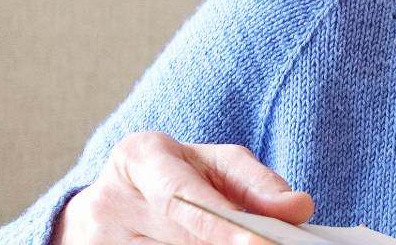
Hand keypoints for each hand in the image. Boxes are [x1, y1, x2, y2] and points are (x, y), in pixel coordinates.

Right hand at [52, 131, 314, 244]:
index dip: (219, 224)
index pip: (181, 196)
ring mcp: (97, 240)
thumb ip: (257, 183)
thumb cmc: (176, 177)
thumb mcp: (215, 166)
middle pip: (177, 239)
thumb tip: (299, 208)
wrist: (112, 201)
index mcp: (139, 158)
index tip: (258, 241)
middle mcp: (109, 200)